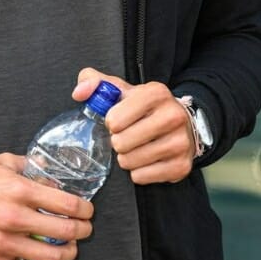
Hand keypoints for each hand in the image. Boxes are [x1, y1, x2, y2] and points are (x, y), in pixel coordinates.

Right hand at [0, 153, 94, 259]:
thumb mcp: (3, 162)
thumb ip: (31, 168)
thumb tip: (53, 177)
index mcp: (20, 190)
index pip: (67, 204)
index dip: (85, 209)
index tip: (87, 211)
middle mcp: (14, 217)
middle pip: (65, 232)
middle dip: (82, 231)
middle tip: (84, 229)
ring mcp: (4, 242)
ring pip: (51, 257)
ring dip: (68, 254)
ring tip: (70, 249)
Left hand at [73, 68, 194, 184]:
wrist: (181, 124)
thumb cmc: (143, 107)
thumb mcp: (120, 89)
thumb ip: (93, 82)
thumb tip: (78, 93)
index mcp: (156, 93)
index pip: (115, 119)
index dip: (110, 122)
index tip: (118, 120)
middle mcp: (173, 116)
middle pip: (122, 142)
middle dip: (117, 142)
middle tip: (125, 137)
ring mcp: (180, 142)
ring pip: (131, 161)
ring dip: (126, 158)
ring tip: (134, 148)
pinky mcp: (182, 166)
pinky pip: (142, 177)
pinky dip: (138, 172)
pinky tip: (145, 160)